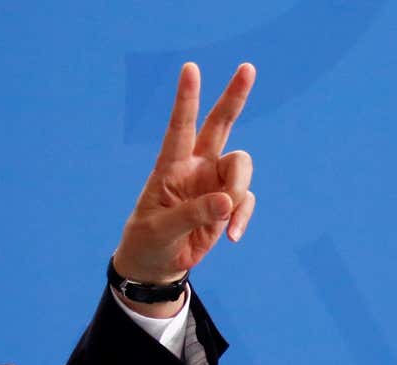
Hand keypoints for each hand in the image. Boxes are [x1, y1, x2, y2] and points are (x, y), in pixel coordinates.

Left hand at [111, 61, 256, 289]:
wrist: (157, 265)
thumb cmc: (149, 241)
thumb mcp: (161, 230)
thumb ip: (192, 214)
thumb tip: (228, 202)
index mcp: (170, 166)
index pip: (179, 127)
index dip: (186, 99)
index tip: (190, 69)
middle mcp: (195, 167)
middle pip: (219, 124)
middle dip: (234, 97)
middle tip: (247, 67)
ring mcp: (213, 183)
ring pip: (241, 166)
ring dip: (238, 191)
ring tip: (225, 221)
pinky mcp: (228, 203)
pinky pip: (246, 200)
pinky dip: (243, 218)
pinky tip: (232, 238)